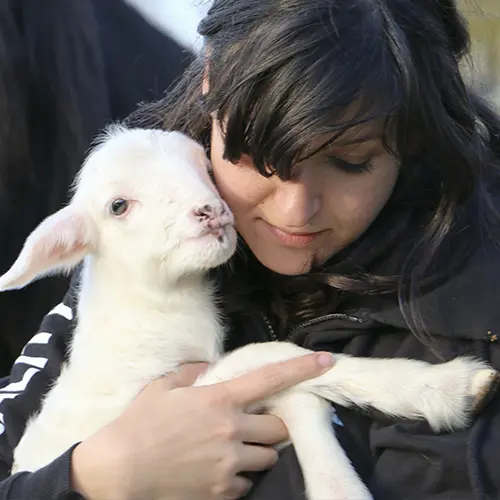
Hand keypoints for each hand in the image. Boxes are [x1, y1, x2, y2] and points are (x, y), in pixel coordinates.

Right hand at [71, 352, 334, 499]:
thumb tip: (209, 367)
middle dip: (275, 426)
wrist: (118, 472)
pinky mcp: (223, 492)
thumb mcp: (162, 388)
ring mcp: (229, 464)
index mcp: (219, 400)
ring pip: (268, 458)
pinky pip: (246, 483)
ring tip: (234, 449)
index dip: (302, 369)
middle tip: (258, 424)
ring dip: (258, 452)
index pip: (270, 379)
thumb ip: (192, 373)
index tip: (326, 361)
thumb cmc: (138, 423)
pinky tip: (217, 471)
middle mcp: (232, 431)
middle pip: (279, 429)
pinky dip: (239, 476)